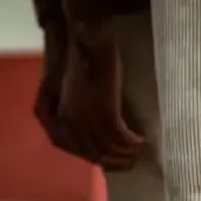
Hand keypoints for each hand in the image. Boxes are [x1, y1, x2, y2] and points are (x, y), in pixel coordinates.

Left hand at [35, 22, 143, 169]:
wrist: (86, 38)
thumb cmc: (81, 60)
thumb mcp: (75, 93)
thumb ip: (81, 113)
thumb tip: (97, 131)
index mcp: (59, 120)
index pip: (81, 151)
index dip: (100, 159)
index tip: (116, 162)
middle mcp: (70, 123)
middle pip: (96, 154)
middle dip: (116, 161)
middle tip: (133, 162)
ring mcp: (86, 118)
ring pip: (109, 148)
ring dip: (127, 153)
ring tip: (140, 151)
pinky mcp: (104, 110)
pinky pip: (120, 136)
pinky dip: (131, 141)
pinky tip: (141, 139)